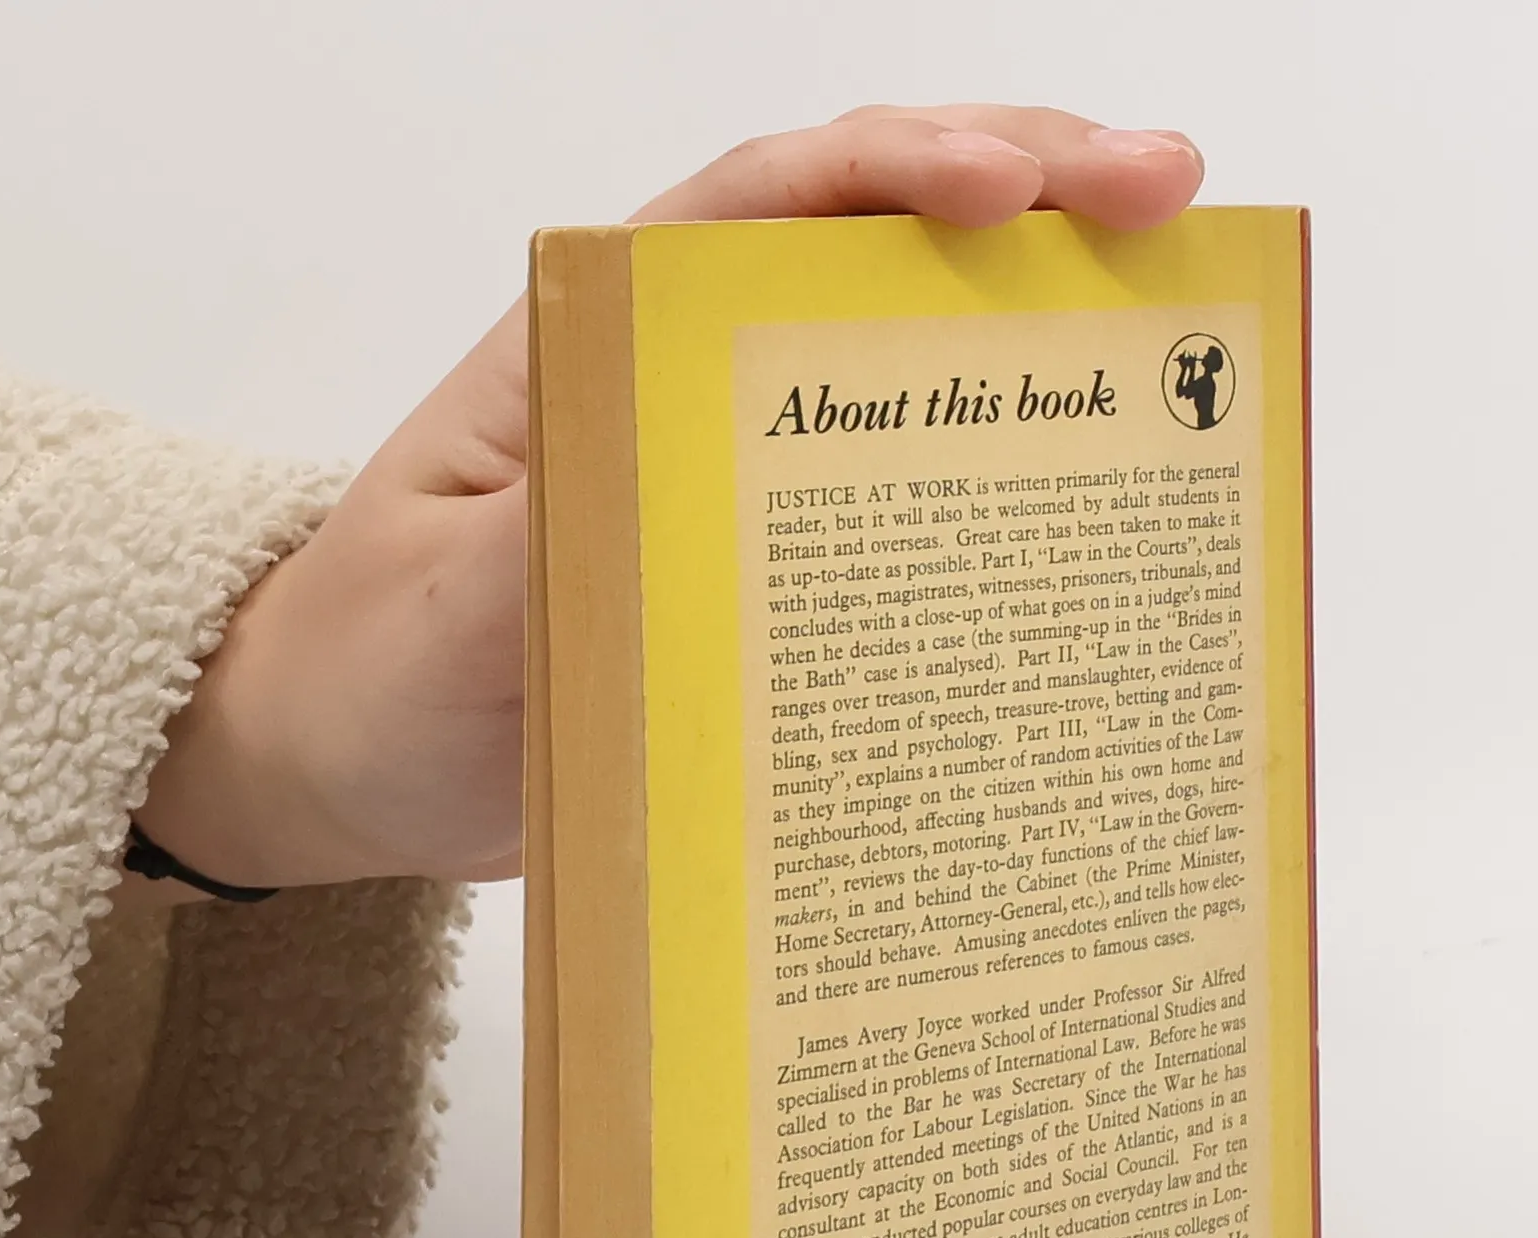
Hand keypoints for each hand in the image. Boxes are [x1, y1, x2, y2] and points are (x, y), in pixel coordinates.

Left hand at [135, 107, 1204, 891]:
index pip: (760, 206)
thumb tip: (684, 501)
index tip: (1022, 183)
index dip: (899, 170)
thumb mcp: (446, 612)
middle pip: (868, 245)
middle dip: (1027, 199)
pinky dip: (994, 481)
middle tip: (1174, 198)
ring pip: (904, 357)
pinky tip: (1087, 490)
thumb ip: (551, 545)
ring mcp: (736, 470)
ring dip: (1037, 319)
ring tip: (1177, 307)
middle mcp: (685, 380)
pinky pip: (898, 499)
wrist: (360, 766)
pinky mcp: (769, 564)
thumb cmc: (375, 670)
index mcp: (598, 343)